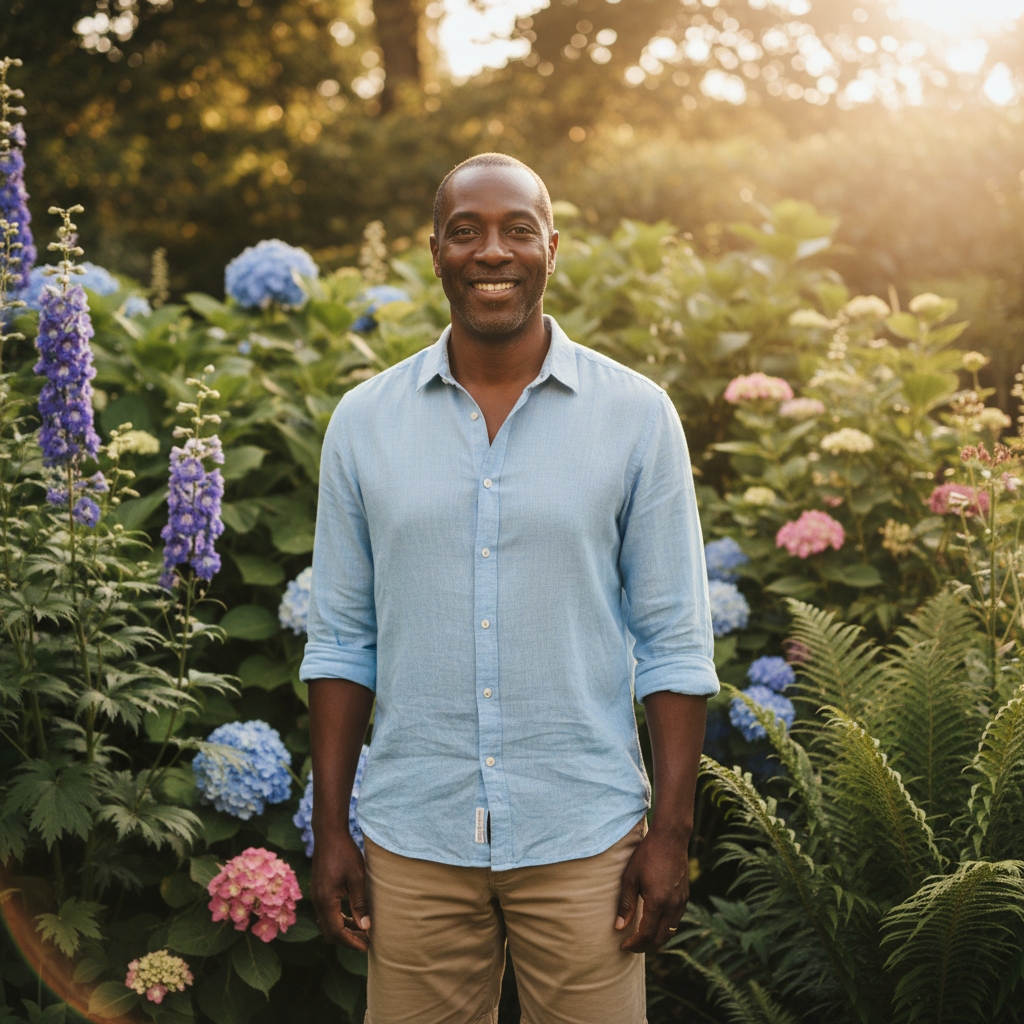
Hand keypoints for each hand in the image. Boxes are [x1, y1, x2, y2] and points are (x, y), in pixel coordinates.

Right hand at [311, 831, 371, 950]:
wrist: (329, 834)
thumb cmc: (345, 853)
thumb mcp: (357, 877)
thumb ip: (360, 903)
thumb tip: (366, 927)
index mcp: (325, 901)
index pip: (337, 932)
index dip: (352, 942)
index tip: (367, 946)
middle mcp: (317, 902)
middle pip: (330, 932)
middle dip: (347, 940)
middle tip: (366, 942)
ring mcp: (316, 897)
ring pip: (327, 923)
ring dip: (343, 930)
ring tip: (362, 931)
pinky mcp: (319, 891)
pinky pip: (327, 913)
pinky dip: (339, 919)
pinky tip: (352, 917)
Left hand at [614, 828, 689, 952]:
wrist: (670, 839)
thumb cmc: (647, 855)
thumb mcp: (630, 877)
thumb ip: (626, 903)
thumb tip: (619, 927)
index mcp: (658, 902)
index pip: (646, 934)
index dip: (634, 944)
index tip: (623, 945)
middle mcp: (673, 905)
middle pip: (660, 938)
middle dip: (645, 947)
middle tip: (631, 946)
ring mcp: (681, 902)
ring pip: (670, 932)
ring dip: (656, 940)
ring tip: (641, 939)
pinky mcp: (685, 897)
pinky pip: (676, 921)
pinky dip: (665, 929)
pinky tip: (654, 924)